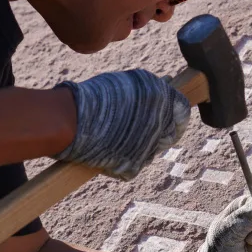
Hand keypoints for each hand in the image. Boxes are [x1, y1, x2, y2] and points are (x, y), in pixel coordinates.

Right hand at [53, 69, 188, 179]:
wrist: (70, 120)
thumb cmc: (96, 96)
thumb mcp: (130, 82)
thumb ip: (153, 88)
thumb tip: (165, 88)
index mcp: (163, 101)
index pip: (182, 110)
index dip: (174, 111)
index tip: (165, 111)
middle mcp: (161, 127)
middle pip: (170, 133)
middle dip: (159, 128)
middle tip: (139, 125)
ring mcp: (148, 151)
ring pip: (150, 149)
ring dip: (140, 143)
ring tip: (116, 134)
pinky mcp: (132, 169)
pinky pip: (133, 163)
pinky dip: (123, 157)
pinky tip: (107, 147)